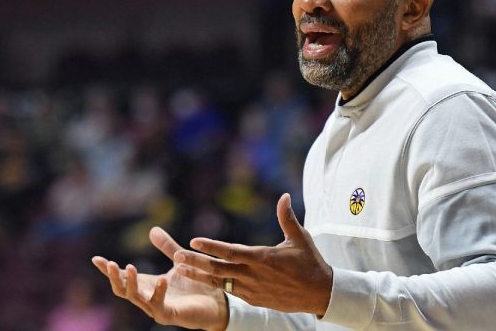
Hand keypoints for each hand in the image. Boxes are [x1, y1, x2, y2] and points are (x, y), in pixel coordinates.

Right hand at [92, 227, 228, 330]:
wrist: (216, 302)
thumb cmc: (195, 284)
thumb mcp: (179, 261)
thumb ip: (167, 248)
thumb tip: (152, 229)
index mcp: (147, 285)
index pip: (123, 278)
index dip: (108, 270)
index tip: (96, 259)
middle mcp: (147, 298)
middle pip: (122, 290)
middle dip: (114, 277)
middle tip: (110, 264)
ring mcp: (156, 309)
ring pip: (136, 299)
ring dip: (131, 283)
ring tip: (129, 267)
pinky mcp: (169, 315)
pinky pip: (159, 306)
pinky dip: (158, 293)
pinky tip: (161, 280)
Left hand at [173, 193, 332, 315]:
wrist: (319, 293)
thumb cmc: (310, 262)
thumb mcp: (300, 238)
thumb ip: (287, 217)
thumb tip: (284, 196)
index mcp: (263, 258)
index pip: (230, 251)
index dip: (211, 246)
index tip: (193, 240)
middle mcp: (254, 275)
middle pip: (218, 269)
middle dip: (196, 262)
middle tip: (176, 256)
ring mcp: (253, 290)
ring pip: (220, 282)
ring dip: (200, 275)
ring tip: (181, 269)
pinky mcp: (254, 299)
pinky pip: (231, 291)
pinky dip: (216, 284)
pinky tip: (204, 278)